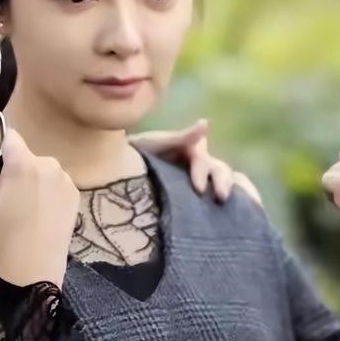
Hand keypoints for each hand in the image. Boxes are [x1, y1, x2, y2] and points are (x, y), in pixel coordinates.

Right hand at [0, 128, 79, 286]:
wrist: (34, 268)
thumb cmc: (2, 232)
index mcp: (25, 161)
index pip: (9, 135)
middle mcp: (50, 163)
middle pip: (24, 155)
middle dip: (13, 170)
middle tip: (5, 201)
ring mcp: (66, 179)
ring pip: (39, 170)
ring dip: (30, 182)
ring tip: (23, 212)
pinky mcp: (75, 194)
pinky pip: (54, 183)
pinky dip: (45, 193)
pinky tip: (40, 216)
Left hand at [129, 119, 261, 205]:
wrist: (114, 172)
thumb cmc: (136, 154)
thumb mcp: (154, 144)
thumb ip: (180, 137)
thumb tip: (205, 123)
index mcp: (189, 150)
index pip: (204, 159)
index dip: (203, 171)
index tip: (197, 188)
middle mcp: (196, 165)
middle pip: (219, 171)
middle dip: (222, 182)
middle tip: (220, 198)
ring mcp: (195, 181)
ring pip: (219, 184)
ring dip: (223, 192)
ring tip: (222, 206)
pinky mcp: (191, 199)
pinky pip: (210, 202)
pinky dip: (220, 208)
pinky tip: (225, 218)